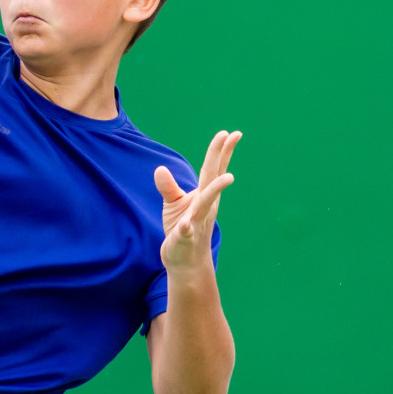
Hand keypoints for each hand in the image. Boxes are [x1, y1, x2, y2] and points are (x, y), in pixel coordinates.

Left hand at [154, 130, 241, 274]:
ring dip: (215, 191)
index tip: (232, 133)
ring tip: (228, 178)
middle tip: (231, 136)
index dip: (221, 152)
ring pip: (206, 204)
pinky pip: (186, 232)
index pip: (213, 170)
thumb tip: (160, 168)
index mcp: (204, 195)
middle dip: (221, 158)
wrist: (185, 260)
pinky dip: (186, 228)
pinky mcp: (185, 238)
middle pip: (213, 178)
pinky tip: (186, 225)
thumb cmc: (182, 228)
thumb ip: (169, 186)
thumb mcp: (174, 204)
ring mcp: (197, 221)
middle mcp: (205, 205)